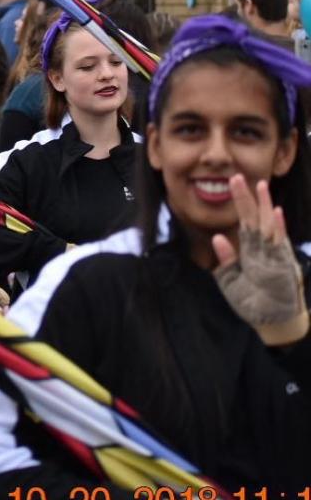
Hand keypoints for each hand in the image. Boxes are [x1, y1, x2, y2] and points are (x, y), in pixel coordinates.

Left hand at [211, 176, 308, 345]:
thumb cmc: (252, 302)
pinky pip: (279, 243)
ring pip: (267, 225)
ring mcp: (273, 254)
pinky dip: (277, 228)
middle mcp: (262, 248)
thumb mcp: (231, 280)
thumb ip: (226, 259)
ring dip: (264, 205)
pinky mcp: (282, 264)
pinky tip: (275, 212)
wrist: (271, 322)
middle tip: (237, 177)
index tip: (232, 184)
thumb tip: (218, 237)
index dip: (239, 204)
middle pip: (253, 218)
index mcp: (250, 249)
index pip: (243, 221)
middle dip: (247, 198)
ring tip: (260, 186)